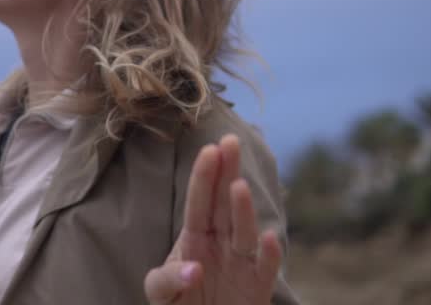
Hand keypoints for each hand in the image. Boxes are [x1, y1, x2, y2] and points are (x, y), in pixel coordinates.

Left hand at [144, 134, 281, 304]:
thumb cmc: (179, 304)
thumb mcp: (160, 292)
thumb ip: (167, 280)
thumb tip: (195, 269)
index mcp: (196, 237)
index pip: (199, 201)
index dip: (204, 176)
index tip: (209, 149)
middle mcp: (221, 243)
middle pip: (224, 204)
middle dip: (227, 172)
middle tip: (230, 141)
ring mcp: (241, 263)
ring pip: (244, 231)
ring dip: (242, 209)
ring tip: (238, 186)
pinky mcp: (258, 287)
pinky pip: (266, 268)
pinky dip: (270, 255)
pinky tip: (268, 237)